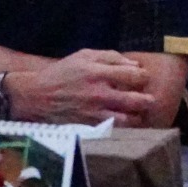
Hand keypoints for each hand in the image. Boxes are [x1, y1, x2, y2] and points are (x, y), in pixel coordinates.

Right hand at [5, 49, 153, 125]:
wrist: (37, 96)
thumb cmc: (62, 73)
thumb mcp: (84, 55)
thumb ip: (111, 57)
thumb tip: (134, 65)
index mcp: (99, 73)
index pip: (134, 76)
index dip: (144, 77)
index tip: (143, 78)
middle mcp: (99, 94)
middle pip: (135, 100)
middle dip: (147, 100)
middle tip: (150, 100)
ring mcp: (95, 113)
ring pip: (128, 120)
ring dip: (137, 117)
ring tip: (139, 114)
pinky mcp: (89, 127)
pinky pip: (114, 130)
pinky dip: (123, 128)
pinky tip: (125, 124)